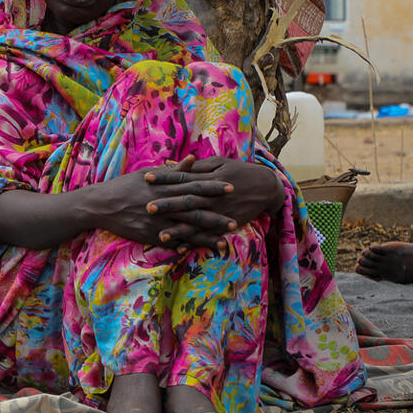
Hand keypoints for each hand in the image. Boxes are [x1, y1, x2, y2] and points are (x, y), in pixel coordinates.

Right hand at [74, 167, 238, 250]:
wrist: (101, 204)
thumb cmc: (125, 186)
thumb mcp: (148, 174)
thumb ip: (174, 170)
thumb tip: (194, 159)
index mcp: (164, 186)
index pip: (194, 185)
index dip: (213, 187)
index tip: (230, 187)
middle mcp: (163, 203)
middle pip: (195, 209)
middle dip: (216, 215)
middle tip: (236, 219)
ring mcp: (157, 221)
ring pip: (187, 228)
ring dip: (207, 235)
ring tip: (225, 240)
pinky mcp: (150, 234)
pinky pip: (172, 241)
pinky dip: (187, 245)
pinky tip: (201, 250)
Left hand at [146, 155, 283, 231]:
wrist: (266, 187)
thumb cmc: (238, 171)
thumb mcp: (218, 163)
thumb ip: (194, 167)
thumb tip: (170, 164)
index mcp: (208, 178)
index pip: (182, 177)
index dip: (164, 178)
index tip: (146, 178)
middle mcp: (212, 196)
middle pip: (186, 200)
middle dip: (167, 205)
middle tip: (148, 207)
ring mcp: (219, 212)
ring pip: (196, 222)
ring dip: (178, 230)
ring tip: (161, 235)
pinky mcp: (226, 224)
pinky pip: (208, 235)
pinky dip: (195, 243)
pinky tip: (181, 249)